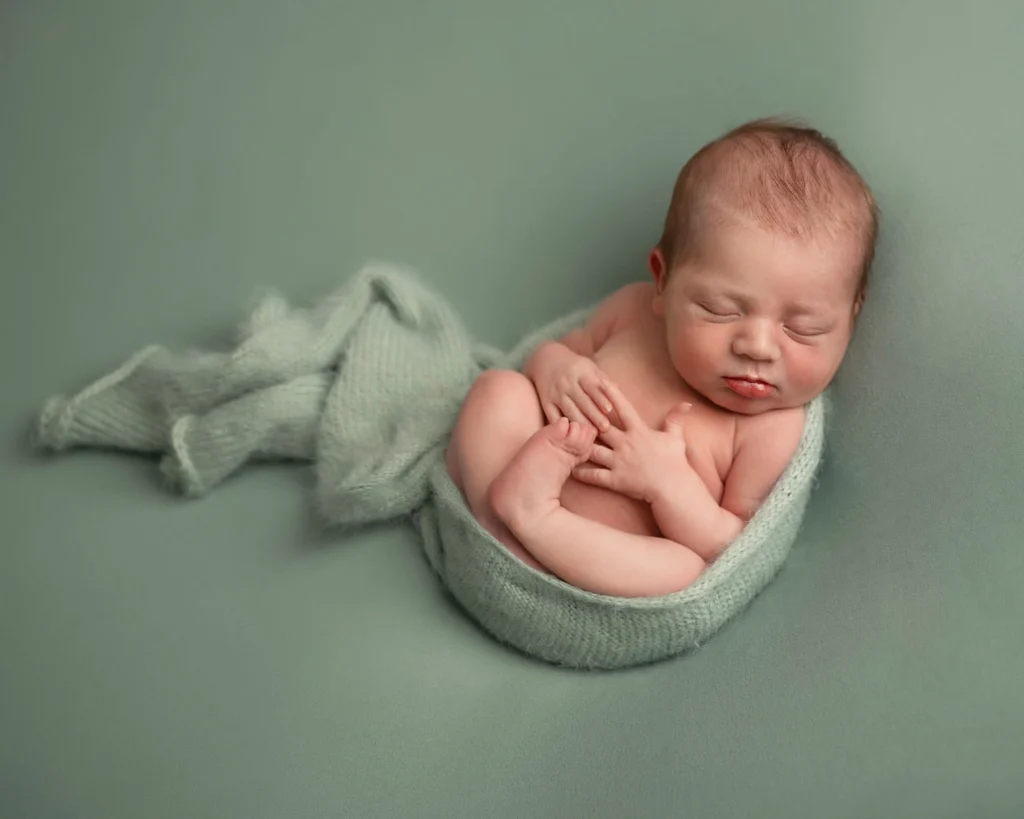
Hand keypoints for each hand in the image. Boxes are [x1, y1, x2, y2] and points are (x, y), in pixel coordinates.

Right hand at [533, 345, 615, 431]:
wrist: (546, 360)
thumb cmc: (575, 367)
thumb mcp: (589, 366)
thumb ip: (603, 379)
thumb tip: (618, 391)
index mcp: (580, 372)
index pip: (591, 386)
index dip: (600, 398)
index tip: (609, 409)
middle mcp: (567, 382)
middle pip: (581, 400)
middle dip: (594, 414)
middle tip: (605, 427)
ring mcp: (555, 393)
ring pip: (569, 410)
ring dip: (580, 423)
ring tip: (592, 435)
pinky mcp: (546, 402)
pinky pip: (553, 416)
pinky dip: (562, 425)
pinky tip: (571, 434)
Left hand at [572, 379, 691, 502]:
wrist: (674, 488)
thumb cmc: (675, 462)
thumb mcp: (676, 437)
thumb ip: (675, 419)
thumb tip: (686, 403)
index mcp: (639, 431)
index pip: (623, 408)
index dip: (611, 393)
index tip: (599, 381)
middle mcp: (625, 444)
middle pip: (601, 427)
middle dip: (586, 418)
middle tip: (571, 407)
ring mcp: (618, 462)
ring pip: (593, 450)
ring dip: (579, 444)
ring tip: (564, 438)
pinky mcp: (615, 480)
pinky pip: (594, 476)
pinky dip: (581, 472)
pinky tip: (570, 468)